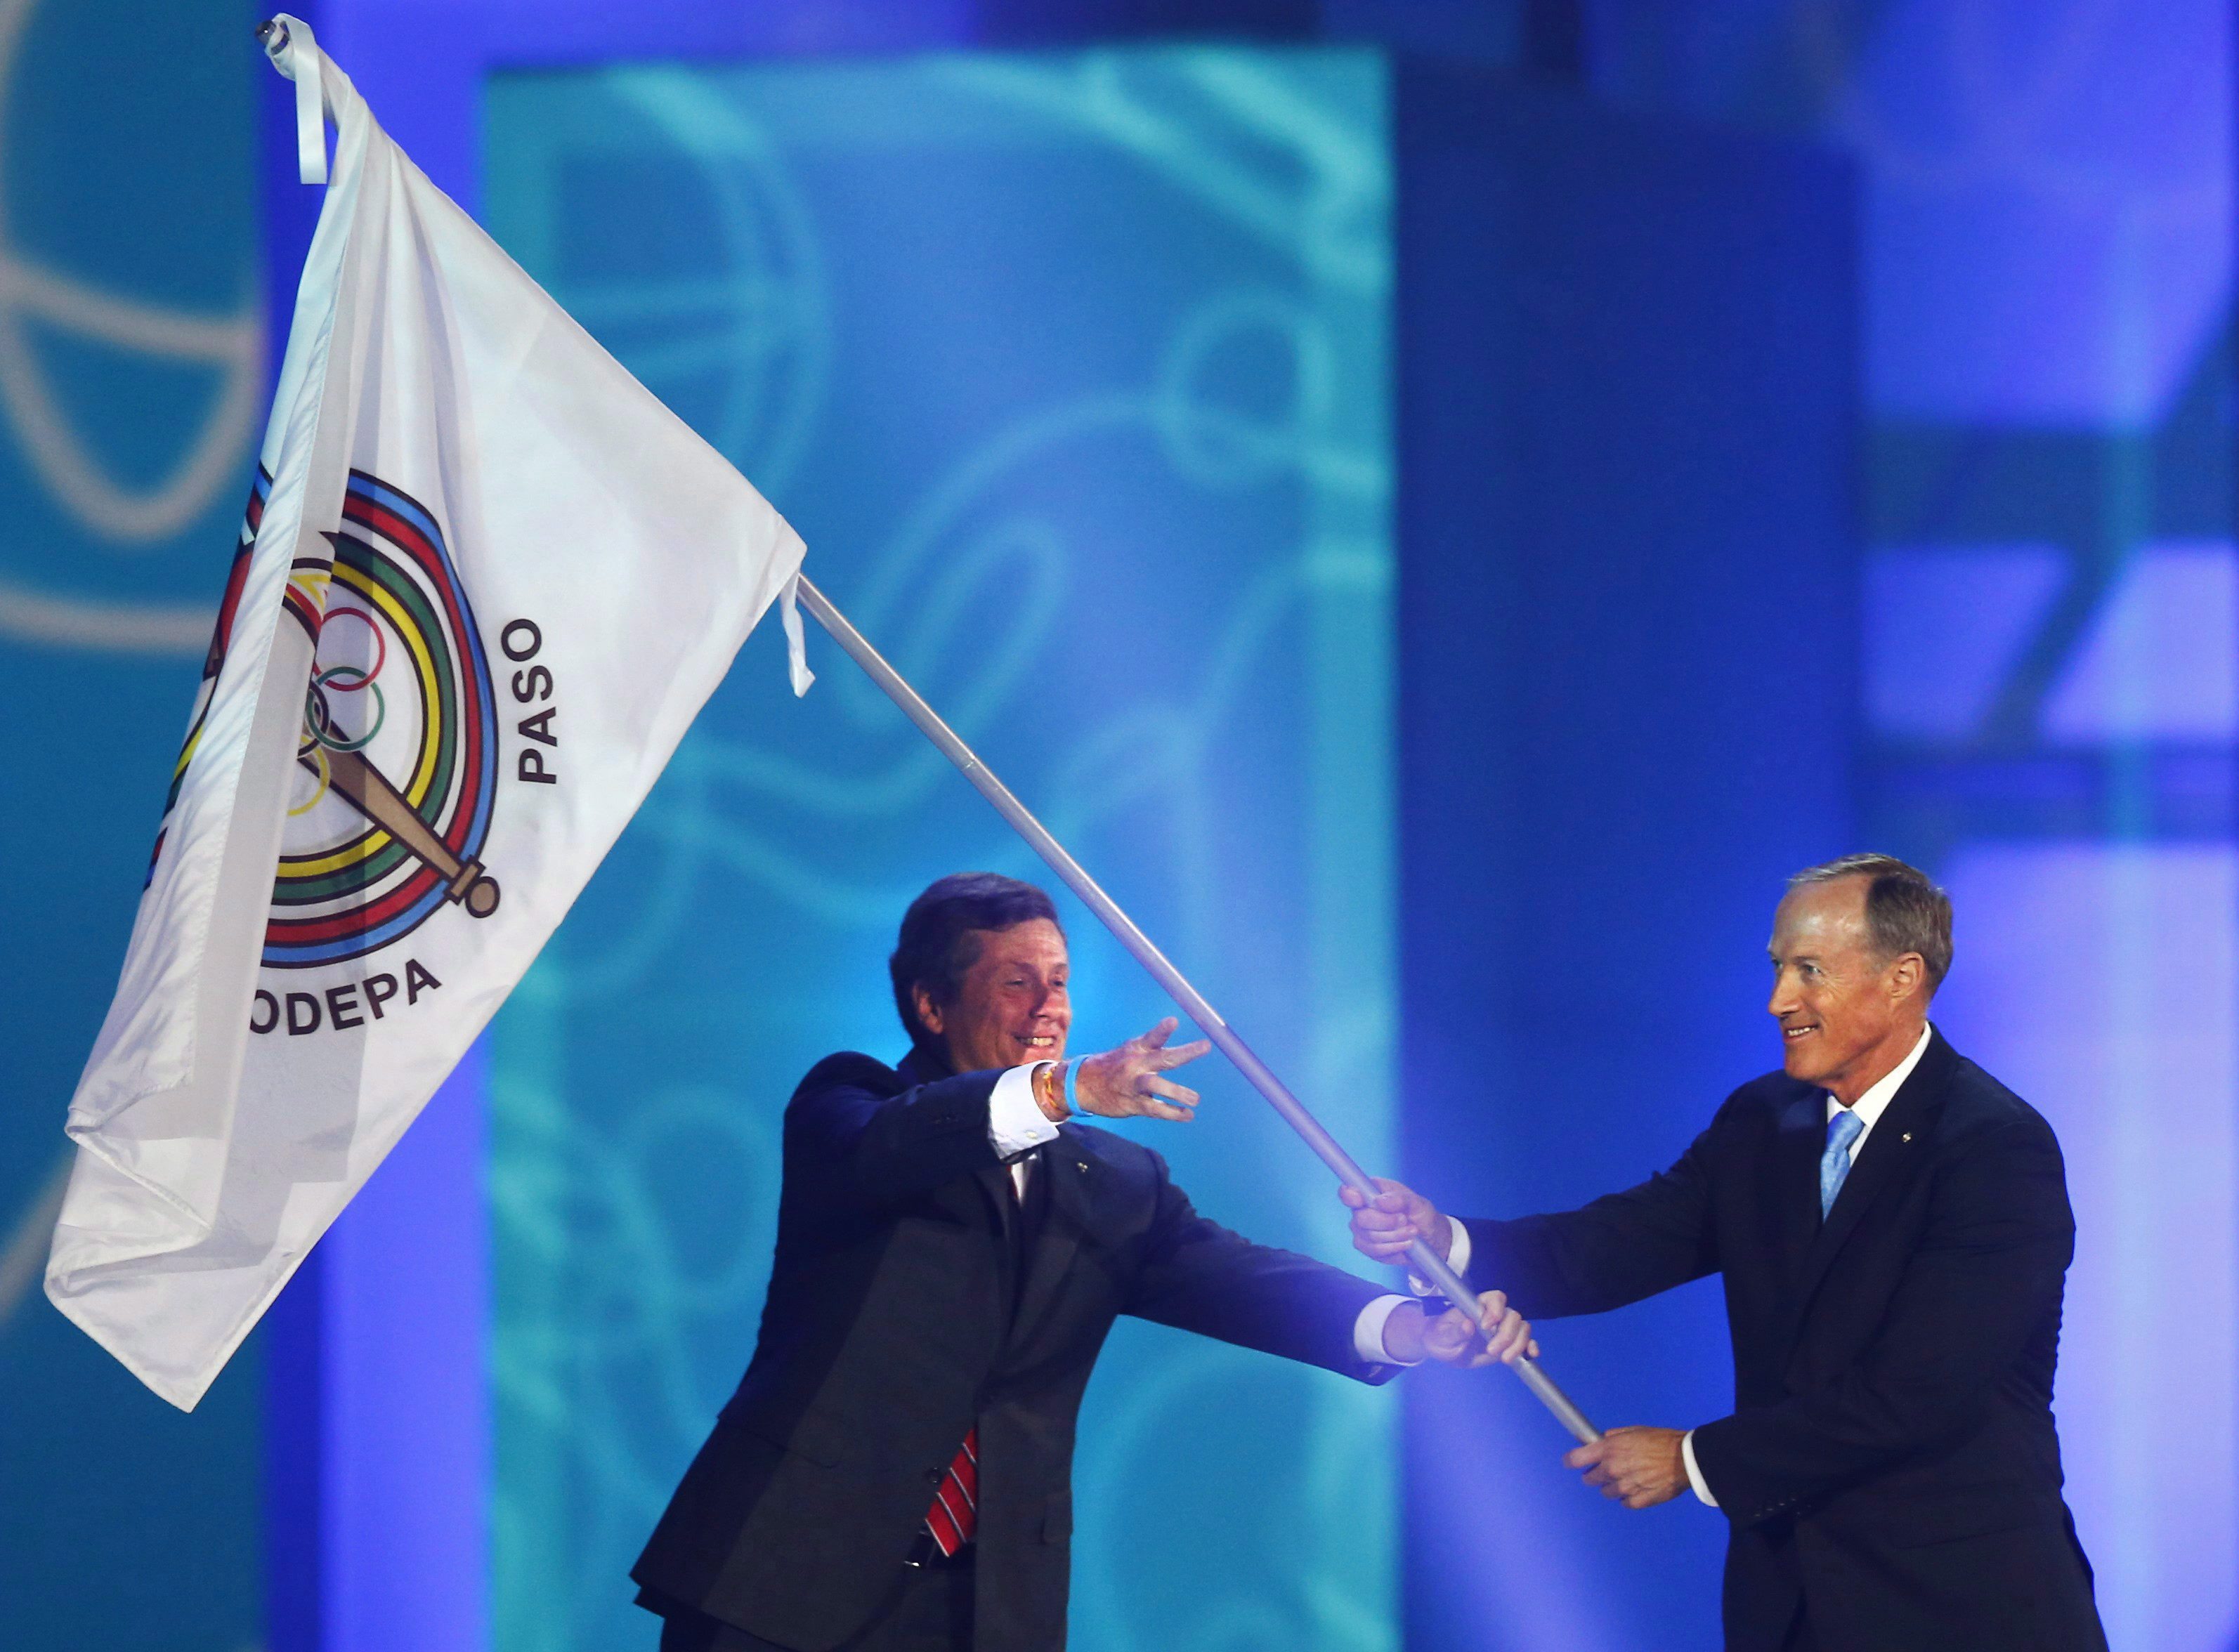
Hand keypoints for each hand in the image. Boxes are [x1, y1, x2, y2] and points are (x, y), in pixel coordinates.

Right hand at [1071, 1017, 1212, 1122]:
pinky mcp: (1132, 1104)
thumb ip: (1152, 1048)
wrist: (1083, 1084)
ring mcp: (1133, 1085)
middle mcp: (1135, 1064)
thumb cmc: (1114, 1066)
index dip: (1162, 1030)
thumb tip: (1179, 1043)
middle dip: (1184, 1053)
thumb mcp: (1130, 1051)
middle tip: (1204, 1046)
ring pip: (1156, 1086)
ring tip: (1196, 1099)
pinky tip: (1187, 1115)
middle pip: (1162, 1058)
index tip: (1173, 1021)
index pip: (1152, 1038)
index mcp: (1136, 1049)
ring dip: (1177, 1092)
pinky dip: (1173, 1113)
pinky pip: (1155, 1109)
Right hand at [1338, 1176, 1453, 1267]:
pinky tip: (1405, 1245)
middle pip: (1361, 1219)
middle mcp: (1362, 1210)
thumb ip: (1400, 1199)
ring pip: (1370, 1238)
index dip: (1349, 1196)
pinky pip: (1374, 1252)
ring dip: (1394, 1237)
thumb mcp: (1418, 1203)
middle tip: (1405, 1221)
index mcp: (1371, 1192)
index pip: (1349, 1193)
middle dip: (1387, 1223)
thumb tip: (1380, 1201)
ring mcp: (1362, 1231)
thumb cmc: (1420, 1214)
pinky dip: (1393, 1249)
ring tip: (1411, 1233)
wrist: (1429, 1238)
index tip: (1360, 1201)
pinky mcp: (1367, 1248)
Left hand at [1378, 1290, 1535, 1366]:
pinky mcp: (1508, 1344)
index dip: (1495, 1309)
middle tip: (1491, 1351)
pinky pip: (1526, 1342)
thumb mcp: (1441, 1336)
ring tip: (1505, 1360)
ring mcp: (1503, 1329)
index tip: (1486, 1326)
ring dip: (1518, 1343)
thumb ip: (1454, 1331)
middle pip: (1512, 1316)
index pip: (1495, 1298)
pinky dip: (1530, 1347)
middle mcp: (1494, 1315)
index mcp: (1477, 1306)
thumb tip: (1468, 1325)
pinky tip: (1531, 1356)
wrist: (1444, 1350)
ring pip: (1522, 1328)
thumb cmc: (1439, 1337)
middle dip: (1506, 1334)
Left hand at [1564, 1425, 1688, 1509]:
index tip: (1571, 1462)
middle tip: (1606, 1470)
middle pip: (1590, 1479)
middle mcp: (1612, 1469)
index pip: (1577, 1459)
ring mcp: (1624, 1487)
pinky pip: (1624, 1502)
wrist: (1685, 1459)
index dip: (1572, 1460)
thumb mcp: (1633, 1431)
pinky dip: (1628, 1497)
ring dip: (1612, 1486)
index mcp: (1609, 1450)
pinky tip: (1637, 1488)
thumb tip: (1598, 1440)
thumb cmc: (1660, 1440)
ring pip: (1606, 1492)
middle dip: (1595, 1474)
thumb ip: (1613, 1437)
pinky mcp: (1638, 1501)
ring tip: (1626, 1479)